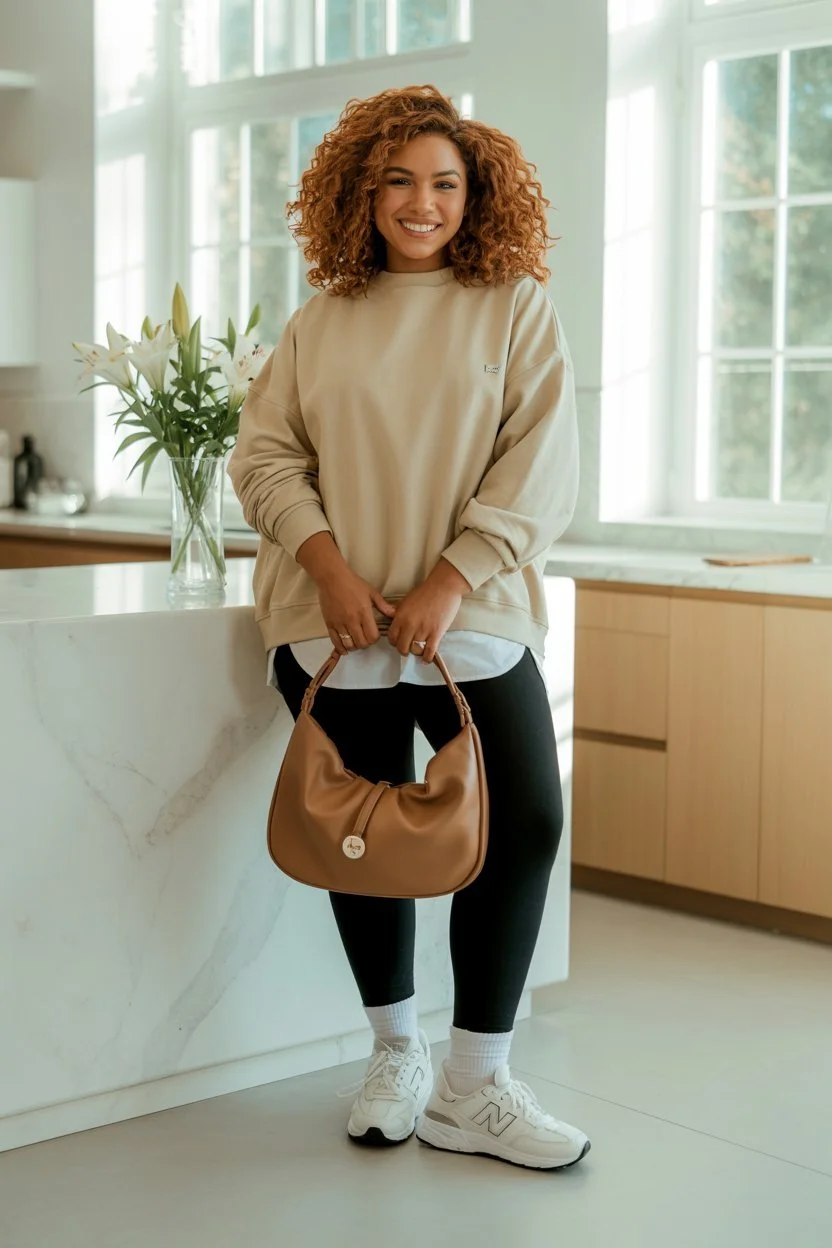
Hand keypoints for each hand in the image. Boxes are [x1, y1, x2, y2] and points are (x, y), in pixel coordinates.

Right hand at [296, 533, 394, 655]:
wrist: (332, 578)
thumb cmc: (353, 584)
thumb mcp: (371, 592)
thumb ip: (383, 606)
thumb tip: (394, 614)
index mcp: (364, 613)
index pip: (372, 636)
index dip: (375, 638)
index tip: (374, 633)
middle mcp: (352, 620)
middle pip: (362, 643)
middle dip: (366, 643)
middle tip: (365, 637)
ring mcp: (340, 623)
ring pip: (349, 645)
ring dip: (354, 646)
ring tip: (355, 640)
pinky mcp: (329, 624)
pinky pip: (335, 642)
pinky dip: (341, 648)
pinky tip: (345, 647)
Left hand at [387, 559, 471, 663]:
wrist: (443, 587)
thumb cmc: (425, 592)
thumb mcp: (406, 600)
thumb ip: (397, 611)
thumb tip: (389, 617)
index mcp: (400, 617)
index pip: (392, 637)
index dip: (394, 642)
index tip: (399, 641)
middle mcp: (409, 625)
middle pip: (402, 647)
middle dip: (404, 650)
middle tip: (408, 648)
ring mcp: (423, 630)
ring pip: (415, 650)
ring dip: (416, 652)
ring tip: (419, 650)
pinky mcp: (436, 633)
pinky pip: (429, 651)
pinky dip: (427, 658)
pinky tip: (426, 659)